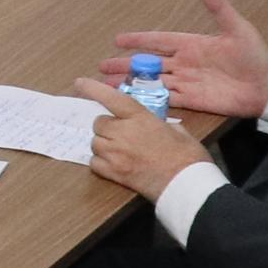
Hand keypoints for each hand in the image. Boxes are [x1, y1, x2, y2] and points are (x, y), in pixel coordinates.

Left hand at [74, 74, 212, 198]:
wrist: (187, 185)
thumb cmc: (188, 157)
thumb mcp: (178, 131)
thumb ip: (159, 124)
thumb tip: (154, 125)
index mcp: (140, 118)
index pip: (112, 98)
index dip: (93, 89)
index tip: (79, 82)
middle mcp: (124, 132)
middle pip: (98, 123)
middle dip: (107, 127)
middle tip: (122, 135)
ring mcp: (116, 153)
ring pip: (94, 142)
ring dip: (104, 144)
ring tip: (121, 151)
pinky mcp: (113, 172)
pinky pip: (94, 162)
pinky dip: (101, 162)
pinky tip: (116, 164)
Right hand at [114, 0, 267, 120]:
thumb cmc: (256, 56)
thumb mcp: (239, 29)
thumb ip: (220, 9)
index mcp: (192, 44)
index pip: (158, 40)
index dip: (138, 39)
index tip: (117, 39)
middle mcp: (184, 63)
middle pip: (148, 63)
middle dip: (124, 65)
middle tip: (101, 66)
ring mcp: (186, 82)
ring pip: (151, 82)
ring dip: (130, 83)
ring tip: (108, 85)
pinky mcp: (192, 100)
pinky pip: (166, 99)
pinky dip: (148, 99)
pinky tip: (131, 100)